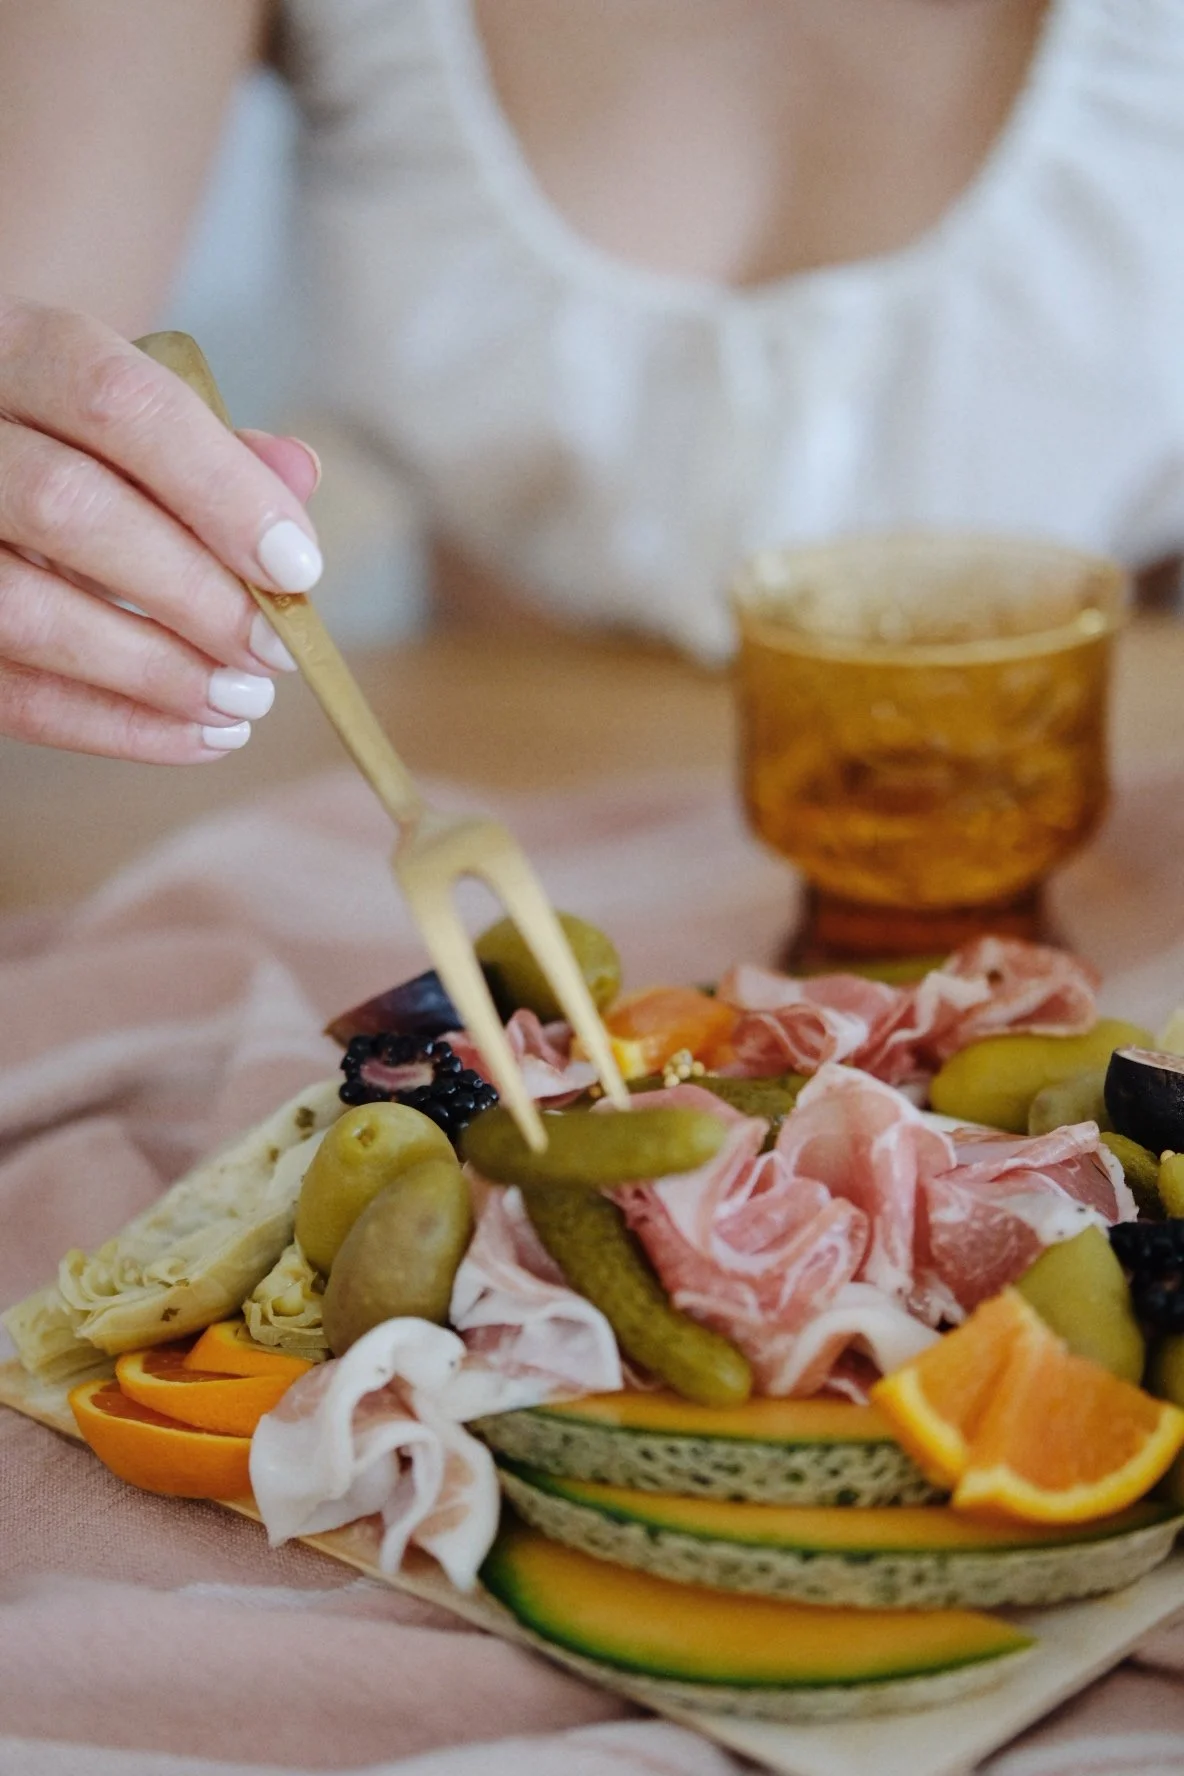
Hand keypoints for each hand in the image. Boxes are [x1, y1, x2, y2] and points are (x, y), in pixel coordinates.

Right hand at [0, 298, 323, 761]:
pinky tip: (196, 735)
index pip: (118, 401)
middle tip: (275, 652)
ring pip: (25, 610)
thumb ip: (214, 444)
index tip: (298, 569)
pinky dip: (113, 727)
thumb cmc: (75, 445)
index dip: (219, 489)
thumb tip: (298, 474)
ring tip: (242, 702)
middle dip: (193, 593)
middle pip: (67, 507)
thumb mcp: (134, 421)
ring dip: (154, 671)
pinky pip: (9, 694)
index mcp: (16, 350)